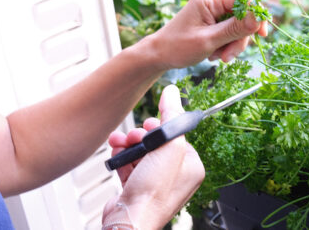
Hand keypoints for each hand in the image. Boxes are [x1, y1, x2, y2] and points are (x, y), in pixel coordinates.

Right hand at [102, 85, 204, 229]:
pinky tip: (117, 156)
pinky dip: (122, 159)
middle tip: (134, 137)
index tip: (150, 123)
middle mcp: (176, 175)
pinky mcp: (137, 188)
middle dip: (140, 136)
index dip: (160, 127)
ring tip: (120, 145)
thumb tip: (172, 92)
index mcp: (191, 166)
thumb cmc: (153, 192)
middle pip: (157, 143)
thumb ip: (171, 116)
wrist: (130, 219)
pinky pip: (130, 165)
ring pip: (141, 153)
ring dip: (128, 145)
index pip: (176, 135)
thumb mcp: (169, 145)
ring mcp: (156, 183)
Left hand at [146, 0, 267, 68]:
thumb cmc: (178, 47)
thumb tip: (258, 18)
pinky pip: (231, 31)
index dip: (256, 15)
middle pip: (244, 14)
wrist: (159, 55)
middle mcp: (213, 0)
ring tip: (219, 57)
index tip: (262, 34)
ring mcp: (213, 11)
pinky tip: (216, 54)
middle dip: (241, 37)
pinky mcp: (213, 21)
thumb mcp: (209, 40)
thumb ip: (234, 29)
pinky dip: (227, 44)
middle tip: (230, 56)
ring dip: (234, 44)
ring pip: (239, 25)